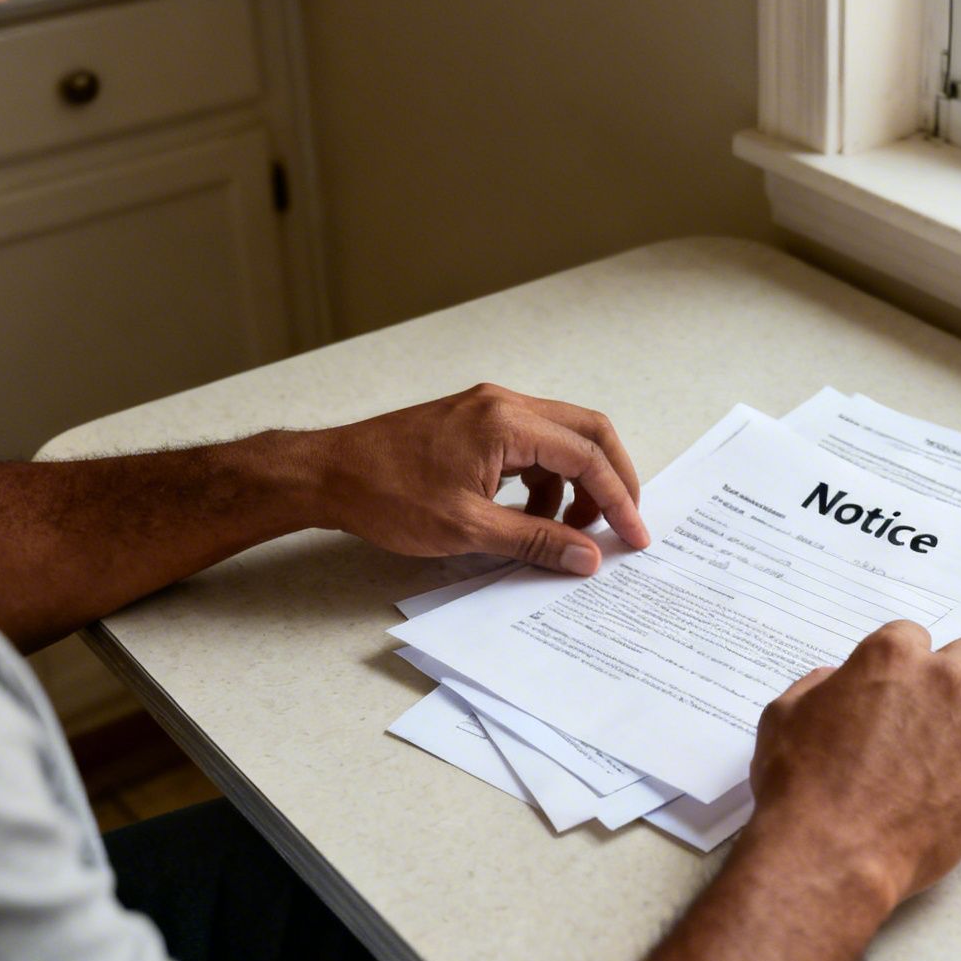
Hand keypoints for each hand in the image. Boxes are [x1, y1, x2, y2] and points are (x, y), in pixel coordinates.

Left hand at [308, 383, 650, 572]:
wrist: (327, 475)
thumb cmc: (385, 494)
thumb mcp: (467, 528)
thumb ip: (536, 540)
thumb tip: (587, 557)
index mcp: (506, 421)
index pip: (587, 455)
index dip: (619, 498)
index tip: (633, 535)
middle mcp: (503, 404)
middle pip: (587, 433)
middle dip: (611, 480)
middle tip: (621, 524)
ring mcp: (488, 410)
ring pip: (560, 440)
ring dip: (575, 484)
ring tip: (565, 532)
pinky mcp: (475, 424)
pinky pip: (530, 446)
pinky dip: (544, 481)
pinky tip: (529, 516)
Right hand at [745, 621, 960, 911]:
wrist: (832, 852)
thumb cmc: (800, 784)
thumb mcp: (785, 716)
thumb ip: (818, 687)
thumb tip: (838, 682)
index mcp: (892, 657)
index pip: (914, 635)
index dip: (903, 662)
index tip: (895, 686)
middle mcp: (943, 681)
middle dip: (955, 677)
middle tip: (932, 710)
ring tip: (958, 743)